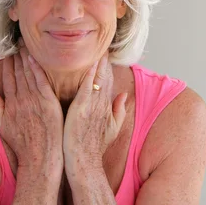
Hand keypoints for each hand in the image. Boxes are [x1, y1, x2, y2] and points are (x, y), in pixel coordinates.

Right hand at [0, 41, 63, 171]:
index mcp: (10, 104)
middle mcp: (21, 100)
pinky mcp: (49, 102)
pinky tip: (35, 58)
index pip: (8, 79)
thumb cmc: (22, 144)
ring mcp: (35, 100)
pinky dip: (38, 68)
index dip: (8, 66)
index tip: (8, 55)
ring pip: (29, 74)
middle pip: (18, 73)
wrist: (39, 157)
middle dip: (17, 58)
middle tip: (18, 45)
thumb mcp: (3, 126)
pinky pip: (42, 81)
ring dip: (26, 59)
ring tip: (26, 47)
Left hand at [63, 52, 127, 171]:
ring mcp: (92, 105)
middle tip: (100, 42)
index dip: (107, 66)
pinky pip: (85, 85)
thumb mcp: (111, 129)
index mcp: (106, 106)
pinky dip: (86, 73)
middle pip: (103, 76)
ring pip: (95, 77)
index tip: (104, 52)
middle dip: (103, 59)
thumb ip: (118, 111)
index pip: (108, 81)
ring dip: (95, 61)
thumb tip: (124, 95)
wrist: (85, 163)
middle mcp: (101, 103)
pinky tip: (87, 61)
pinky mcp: (81, 108)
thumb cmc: (94, 148)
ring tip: (93, 45)